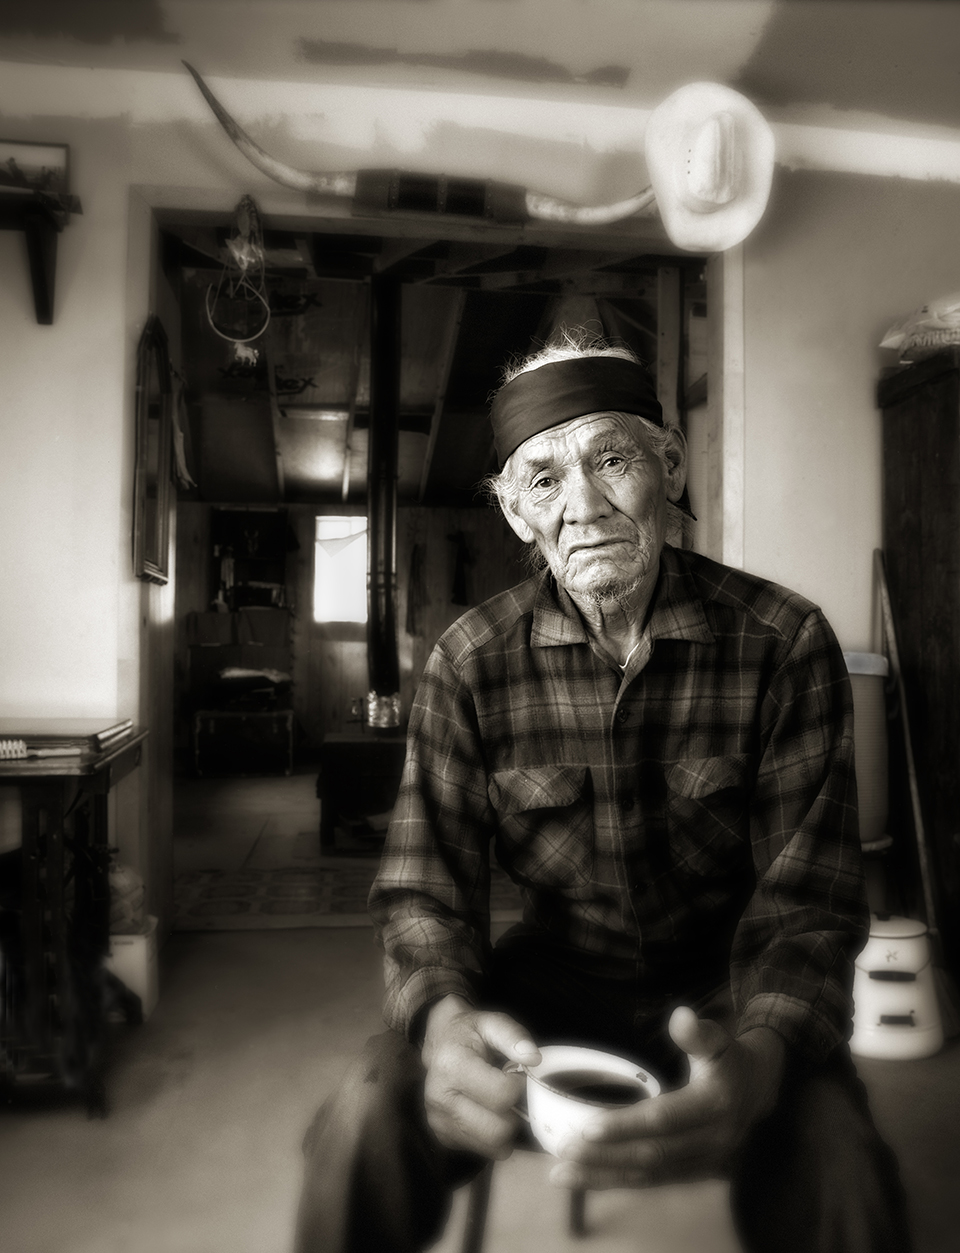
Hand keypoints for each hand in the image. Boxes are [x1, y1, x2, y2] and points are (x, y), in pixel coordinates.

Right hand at [421, 994, 541, 1159]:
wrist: (439, 1041)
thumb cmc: (469, 1032)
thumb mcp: (491, 1022)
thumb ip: (513, 1036)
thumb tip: (533, 1058)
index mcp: (452, 1066)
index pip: (501, 1095)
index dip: (519, 1087)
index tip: (517, 1076)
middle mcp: (440, 1097)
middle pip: (497, 1130)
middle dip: (514, 1115)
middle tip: (512, 1095)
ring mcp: (438, 1120)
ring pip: (491, 1146)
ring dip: (505, 1129)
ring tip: (500, 1104)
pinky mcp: (442, 1135)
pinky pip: (480, 1150)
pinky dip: (490, 1136)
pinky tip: (486, 1112)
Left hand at [550, 1006, 785, 1189]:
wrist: (762, 1089)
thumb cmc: (729, 1058)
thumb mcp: (718, 1039)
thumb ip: (697, 1032)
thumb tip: (680, 1016)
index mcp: (713, 1105)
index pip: (662, 1120)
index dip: (625, 1126)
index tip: (587, 1128)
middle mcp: (711, 1142)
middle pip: (651, 1155)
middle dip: (605, 1157)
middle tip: (563, 1154)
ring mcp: (705, 1164)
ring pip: (649, 1176)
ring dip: (604, 1177)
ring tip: (563, 1174)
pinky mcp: (696, 1174)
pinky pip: (654, 1182)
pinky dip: (619, 1182)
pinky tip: (589, 1179)